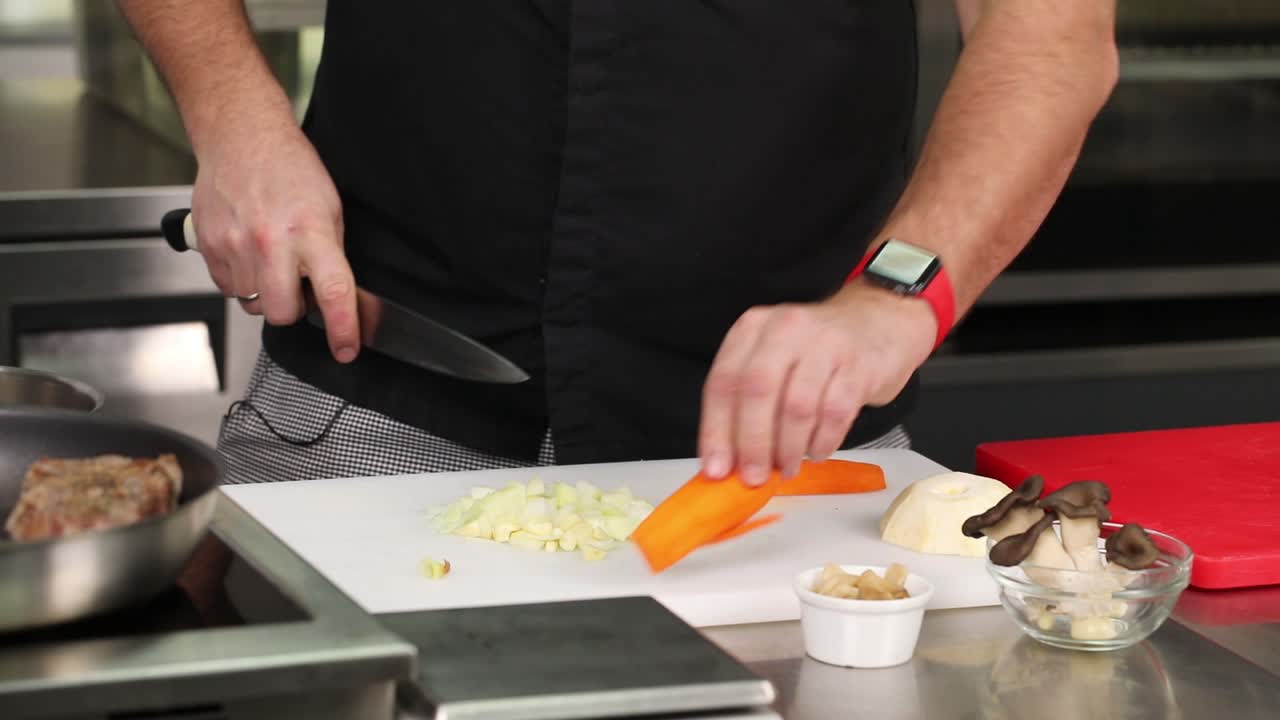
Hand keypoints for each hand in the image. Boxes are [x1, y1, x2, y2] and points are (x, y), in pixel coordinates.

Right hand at [191, 115, 358, 362]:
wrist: (241, 136)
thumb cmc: (290, 168)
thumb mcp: (329, 208)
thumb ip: (331, 254)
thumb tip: (340, 299)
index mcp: (311, 230)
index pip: (333, 291)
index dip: (343, 329)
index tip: (346, 349)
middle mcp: (271, 240)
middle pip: (281, 313)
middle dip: (292, 310)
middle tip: (297, 287)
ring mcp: (235, 244)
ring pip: (253, 304)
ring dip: (265, 292)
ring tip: (270, 258)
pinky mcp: (209, 246)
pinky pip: (229, 288)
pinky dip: (242, 279)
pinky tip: (249, 251)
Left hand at [698, 281, 936, 485]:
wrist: (879, 324)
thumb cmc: (815, 353)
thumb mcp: (773, 360)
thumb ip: (746, 402)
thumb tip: (726, 461)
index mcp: (753, 328)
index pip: (724, 381)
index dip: (716, 430)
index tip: (716, 469)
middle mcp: (785, 328)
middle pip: (758, 392)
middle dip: (752, 443)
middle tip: (753, 478)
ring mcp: (825, 343)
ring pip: (796, 407)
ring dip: (788, 448)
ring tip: (787, 468)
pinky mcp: (859, 365)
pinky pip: (835, 413)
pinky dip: (822, 442)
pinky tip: (816, 453)